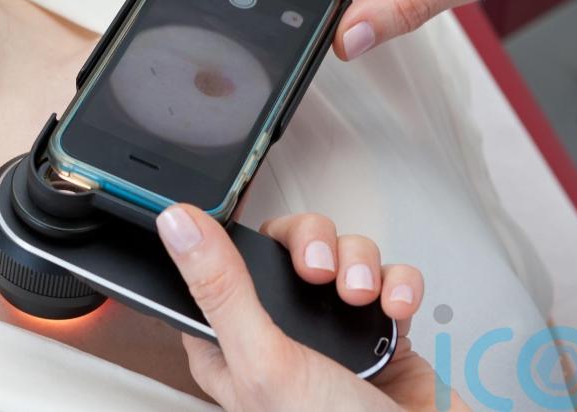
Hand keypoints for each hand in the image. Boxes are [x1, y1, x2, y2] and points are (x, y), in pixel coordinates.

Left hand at [155, 205, 466, 410]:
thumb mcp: (265, 361)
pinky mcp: (382, 331)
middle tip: (319, 269)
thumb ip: (222, 289)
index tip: (236, 215)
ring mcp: (333, 331)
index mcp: (232, 347)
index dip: (223, 239)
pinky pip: (389, 277)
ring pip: (341, 253)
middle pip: (286, 247)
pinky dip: (398, 283)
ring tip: (362, 296)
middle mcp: (279, 336)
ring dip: (359, 263)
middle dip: (311, 243)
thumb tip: (178, 228)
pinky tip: (395, 306)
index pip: (211, 271)